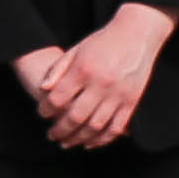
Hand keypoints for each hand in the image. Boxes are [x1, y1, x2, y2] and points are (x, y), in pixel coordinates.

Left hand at [29, 1, 175, 153]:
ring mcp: (119, 95)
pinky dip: (103, 139)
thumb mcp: (76, 50)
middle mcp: (101, 84)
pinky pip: (116, 127)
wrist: (136, 34)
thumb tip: (43, 89)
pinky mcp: (132, 101)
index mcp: (83, 70)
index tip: (42, 114)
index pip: (58, 99)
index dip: (46, 110)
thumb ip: (58, 70)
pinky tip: (90, 143)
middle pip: (75, 117)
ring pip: (95, 126)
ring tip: (67, 143)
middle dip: (60, 130)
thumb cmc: (102, 41)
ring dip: (78, 138)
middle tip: (51, 135)